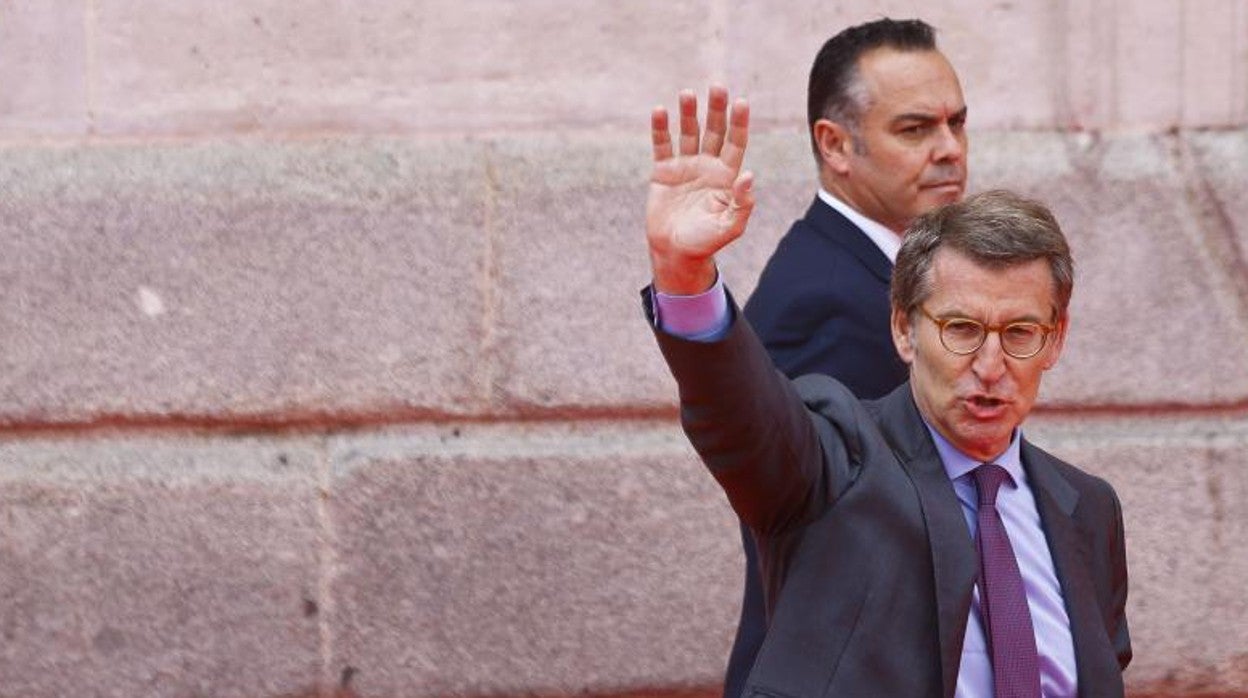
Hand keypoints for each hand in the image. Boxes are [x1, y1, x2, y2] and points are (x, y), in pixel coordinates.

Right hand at [646, 86, 753, 293]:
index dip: (739, 123)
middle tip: (717, 86)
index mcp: (727, 176)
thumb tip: (748, 176)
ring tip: (687, 94)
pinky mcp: (663, 171)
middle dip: (716, 109)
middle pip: (714, 130)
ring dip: (688, 113)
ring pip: (688, 132)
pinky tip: (660, 111)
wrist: (675, 252)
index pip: (736, 142)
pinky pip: (662, 145)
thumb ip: (742, 203)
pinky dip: (660, 129)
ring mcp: (685, 166)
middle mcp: (708, 165)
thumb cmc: (706, 241)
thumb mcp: (730, 227)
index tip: (741, 102)